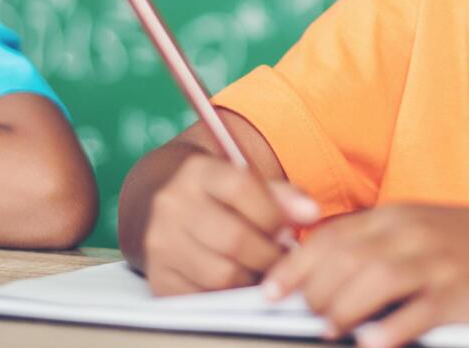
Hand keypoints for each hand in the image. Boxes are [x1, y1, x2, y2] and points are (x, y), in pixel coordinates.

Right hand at [144, 151, 319, 294]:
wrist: (157, 201)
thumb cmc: (215, 194)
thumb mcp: (243, 180)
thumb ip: (280, 195)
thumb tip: (311, 214)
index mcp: (197, 172)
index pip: (241, 188)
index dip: (275, 214)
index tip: (290, 228)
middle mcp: (172, 205)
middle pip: (235, 239)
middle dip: (270, 254)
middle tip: (282, 257)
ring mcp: (160, 243)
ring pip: (221, 275)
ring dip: (253, 278)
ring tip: (262, 269)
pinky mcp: (158, 277)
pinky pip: (204, 297)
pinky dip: (229, 296)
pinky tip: (239, 281)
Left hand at [261, 204, 468, 347]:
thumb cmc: (468, 244)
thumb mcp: (415, 229)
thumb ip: (371, 244)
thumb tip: (321, 270)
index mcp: (393, 217)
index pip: (330, 237)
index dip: (294, 266)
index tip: (270, 291)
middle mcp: (409, 233)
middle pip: (345, 259)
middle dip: (315, 293)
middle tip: (308, 317)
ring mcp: (435, 261)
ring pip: (374, 281)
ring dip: (344, 309)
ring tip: (330, 330)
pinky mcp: (460, 291)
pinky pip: (419, 310)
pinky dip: (392, 328)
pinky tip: (374, 342)